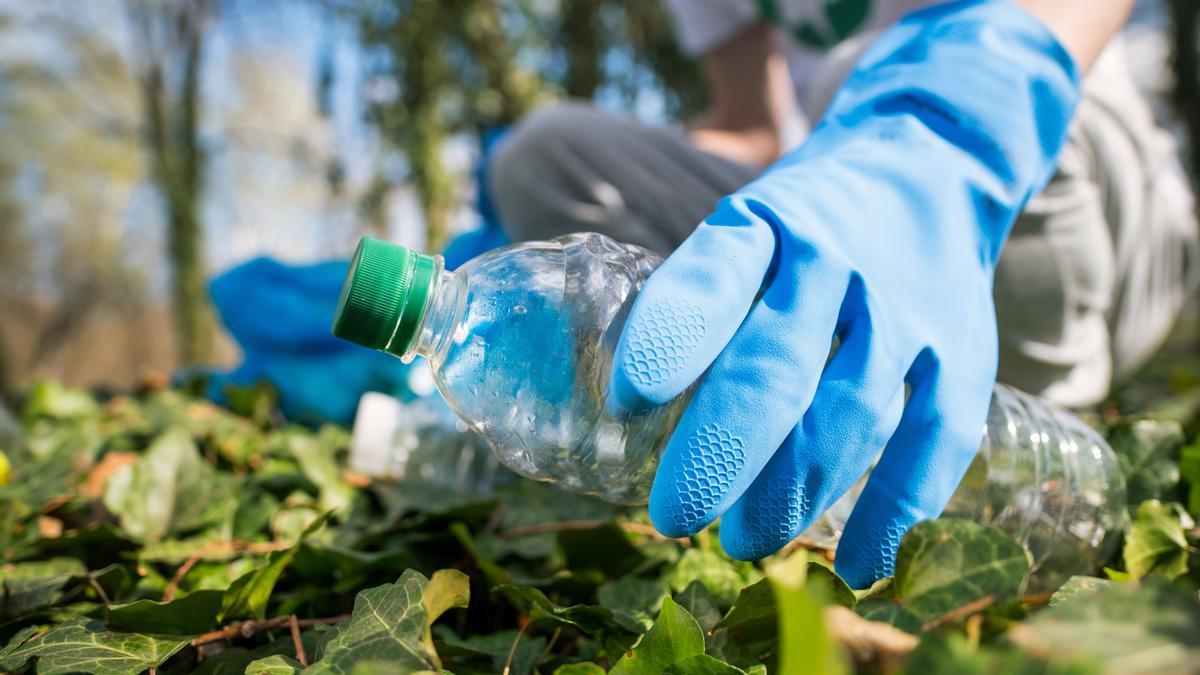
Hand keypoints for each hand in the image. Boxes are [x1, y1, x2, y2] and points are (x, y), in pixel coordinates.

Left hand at [610, 0, 1080, 587]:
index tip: (625, 402)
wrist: (931, 164)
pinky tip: (854, 566)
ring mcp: (905, 309)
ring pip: (850, 412)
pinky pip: (934, 440)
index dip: (669, 339)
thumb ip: (699, 305)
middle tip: (672, 515)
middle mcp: (837, 262)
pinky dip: (894, 510)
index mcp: (766, 224)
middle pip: (777, 366)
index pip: (714, 275)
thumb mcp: (745, 227)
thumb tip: (626, 416)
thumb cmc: (805, 224)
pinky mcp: (961, 353)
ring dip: (793, 491)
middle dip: (720, 451)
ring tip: (742, 541)